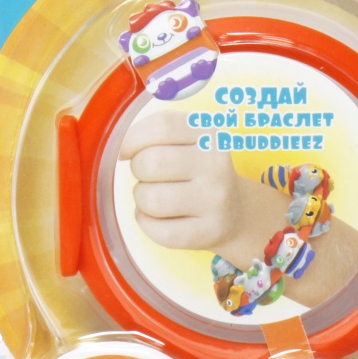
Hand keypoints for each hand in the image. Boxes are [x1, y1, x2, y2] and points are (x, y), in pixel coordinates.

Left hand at [119, 111, 241, 251]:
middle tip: (149, 177)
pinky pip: (157, 230)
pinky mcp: (209, 232)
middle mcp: (216, 165)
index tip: (126, 150)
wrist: (238, 212)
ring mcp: (215, 201)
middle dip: (138, 171)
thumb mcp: (189, 141)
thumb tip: (119, 147)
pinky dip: (147, 223)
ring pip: (151, 199)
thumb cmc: (198, 172)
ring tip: (155, 197)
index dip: (133, 138)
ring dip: (141, 199)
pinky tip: (158, 218)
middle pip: (151, 163)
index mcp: (209, 135)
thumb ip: (156, 134)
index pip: (162, 127)